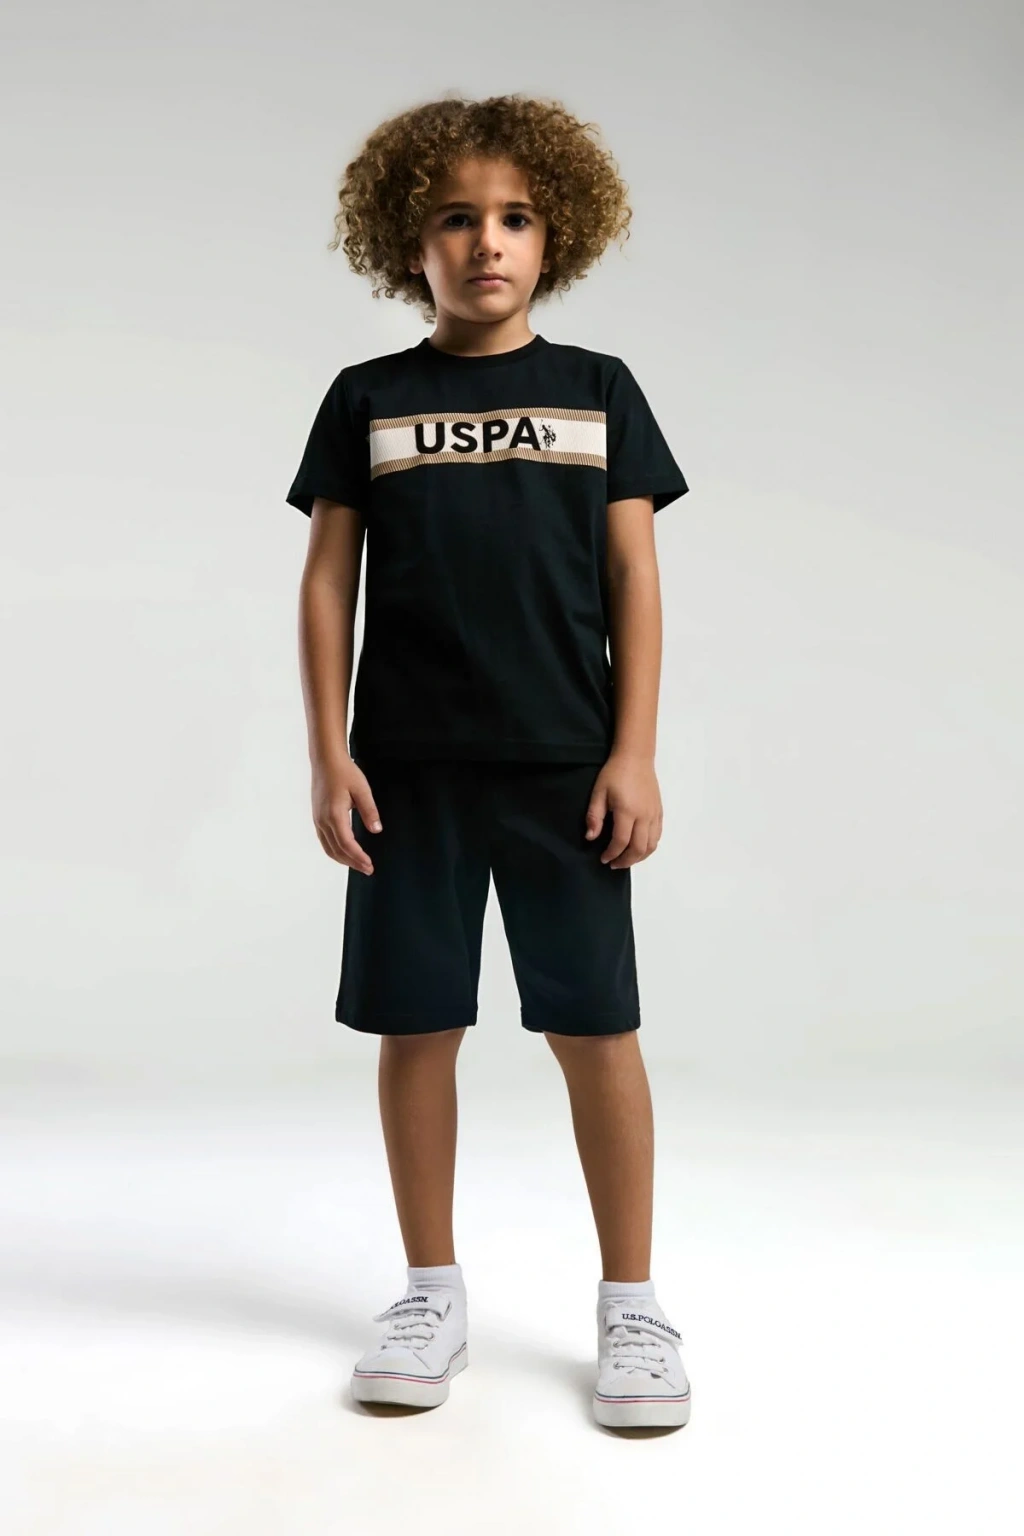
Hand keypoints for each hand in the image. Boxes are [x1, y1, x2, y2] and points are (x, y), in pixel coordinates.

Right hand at [311, 754, 382, 874]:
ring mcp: (318, 820)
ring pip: (329, 848)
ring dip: (343, 860)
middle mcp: (323, 820)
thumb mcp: (362, 789)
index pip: (346, 843)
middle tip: (368, 869)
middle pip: (337, 850)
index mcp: (334, 814)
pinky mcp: (317, 818)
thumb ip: (369, 810)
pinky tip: (345, 853)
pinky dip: (335, 851)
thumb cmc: (345, 772)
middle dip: (353, 863)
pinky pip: (324, 841)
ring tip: (358, 865)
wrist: (326, 761)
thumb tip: (376, 830)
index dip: (358, 857)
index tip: (369, 865)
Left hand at [584, 751, 662, 868]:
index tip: (603, 859)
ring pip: (651, 845)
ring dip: (639, 857)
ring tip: (626, 859)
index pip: (621, 841)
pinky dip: (649, 847)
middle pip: (639, 848)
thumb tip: (590, 837)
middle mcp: (644, 816)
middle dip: (626, 861)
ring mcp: (654, 814)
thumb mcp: (598, 792)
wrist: (636, 757)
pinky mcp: (659, 812)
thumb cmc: (614, 773)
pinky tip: (639, 848)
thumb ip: (594, 816)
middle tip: (614, 864)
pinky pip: (657, 836)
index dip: (612, 854)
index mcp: (627, 811)